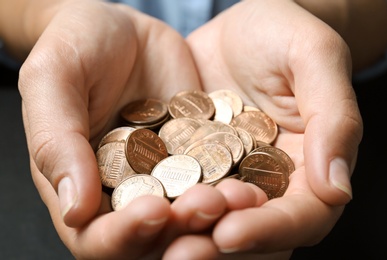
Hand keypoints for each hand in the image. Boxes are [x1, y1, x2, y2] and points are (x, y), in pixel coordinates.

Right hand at [19, 2, 233, 258]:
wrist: (122, 29)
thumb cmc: (76, 47)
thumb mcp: (53, 80)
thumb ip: (56, 141)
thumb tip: (73, 209)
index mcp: (82, 186)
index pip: (97, 236)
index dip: (122, 235)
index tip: (152, 211)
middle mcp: (127, 190)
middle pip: (153, 235)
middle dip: (181, 228)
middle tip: (207, 203)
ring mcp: (168, 175)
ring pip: (193, 214)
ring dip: (217, 214)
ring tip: (240, 195)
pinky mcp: (199, 155)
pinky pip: (221, 177)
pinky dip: (238, 184)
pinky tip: (256, 181)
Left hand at [169, 0, 362, 256]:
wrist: (240, 29)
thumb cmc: (285, 35)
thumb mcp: (315, 60)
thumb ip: (334, 120)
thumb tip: (337, 189)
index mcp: (308, 172)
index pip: (298, 217)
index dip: (267, 230)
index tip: (230, 231)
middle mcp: (266, 186)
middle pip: (248, 234)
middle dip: (214, 245)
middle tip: (180, 251)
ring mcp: (224, 178)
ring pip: (206, 221)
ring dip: (178, 234)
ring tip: (150, 230)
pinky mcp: (189, 166)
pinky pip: (172, 192)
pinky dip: (154, 204)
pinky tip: (131, 207)